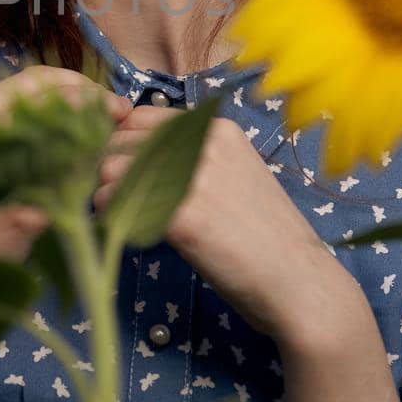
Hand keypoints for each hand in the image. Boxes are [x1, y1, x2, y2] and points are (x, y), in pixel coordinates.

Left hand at [0, 65, 133, 264]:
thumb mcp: (9, 222)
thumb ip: (46, 188)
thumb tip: (87, 156)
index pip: (38, 85)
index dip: (83, 92)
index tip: (119, 112)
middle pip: (42, 95)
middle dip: (85, 104)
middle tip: (124, 122)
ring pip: (42, 117)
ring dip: (77, 123)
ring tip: (113, 138)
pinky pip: (36, 143)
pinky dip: (65, 145)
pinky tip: (89, 162)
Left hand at [90, 105, 357, 341]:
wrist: (299, 282)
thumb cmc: (266, 239)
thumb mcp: (237, 178)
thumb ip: (195, 160)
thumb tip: (138, 159)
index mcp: (216, 129)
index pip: (139, 119)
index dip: (122, 146)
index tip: (122, 175)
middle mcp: (202, 142)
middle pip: (119, 140)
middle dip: (106, 168)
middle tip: (112, 199)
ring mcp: (191, 175)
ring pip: (109, 167)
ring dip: (102, 192)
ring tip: (114, 216)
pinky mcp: (180, 214)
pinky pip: (114, 198)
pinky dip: (106, 214)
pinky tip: (118, 230)